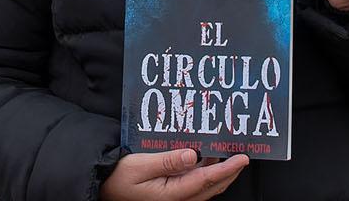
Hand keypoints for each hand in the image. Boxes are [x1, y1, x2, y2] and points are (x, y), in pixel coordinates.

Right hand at [99, 149, 248, 199]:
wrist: (105, 186)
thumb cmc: (119, 176)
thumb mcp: (139, 165)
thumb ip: (167, 161)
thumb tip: (191, 155)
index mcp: (172, 194)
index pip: (206, 180)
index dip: (227, 168)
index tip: (242, 158)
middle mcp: (179, 199)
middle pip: (213, 185)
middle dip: (230, 171)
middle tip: (243, 153)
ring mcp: (177, 197)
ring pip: (207, 186)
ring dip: (221, 171)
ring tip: (229, 151)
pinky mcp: (174, 193)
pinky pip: (198, 184)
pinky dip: (208, 171)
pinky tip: (208, 156)